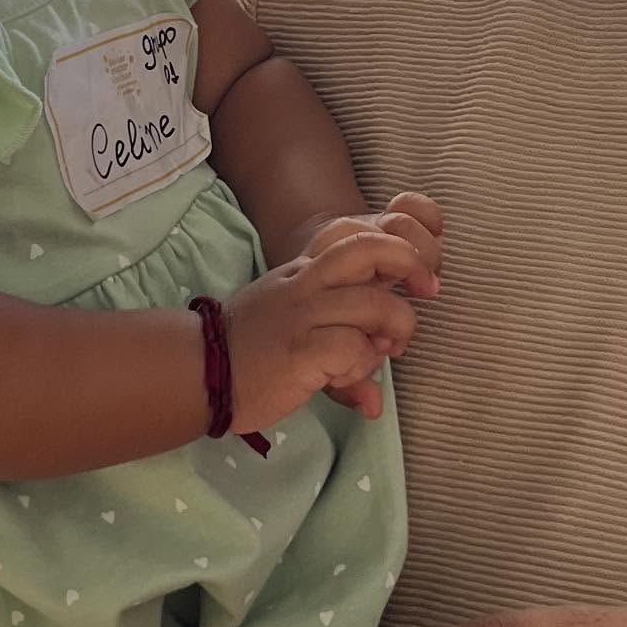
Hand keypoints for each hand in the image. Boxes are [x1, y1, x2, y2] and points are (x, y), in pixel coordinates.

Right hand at [226, 231, 423, 434]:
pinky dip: (362, 365)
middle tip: (427, 290)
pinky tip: (346, 378)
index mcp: (304, 270)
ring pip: (374, 303)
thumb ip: (339, 340)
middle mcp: (305, 283)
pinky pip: (353, 348)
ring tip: (387, 350)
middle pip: (369, 247)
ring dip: (396, 328)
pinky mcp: (300, 351)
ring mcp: (302, 315)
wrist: (199, 372)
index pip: (352, 230)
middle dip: (409, 263)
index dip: (393, 240)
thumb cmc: (249, 351)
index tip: (416, 272)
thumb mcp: (291, 323)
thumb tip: (376, 396)